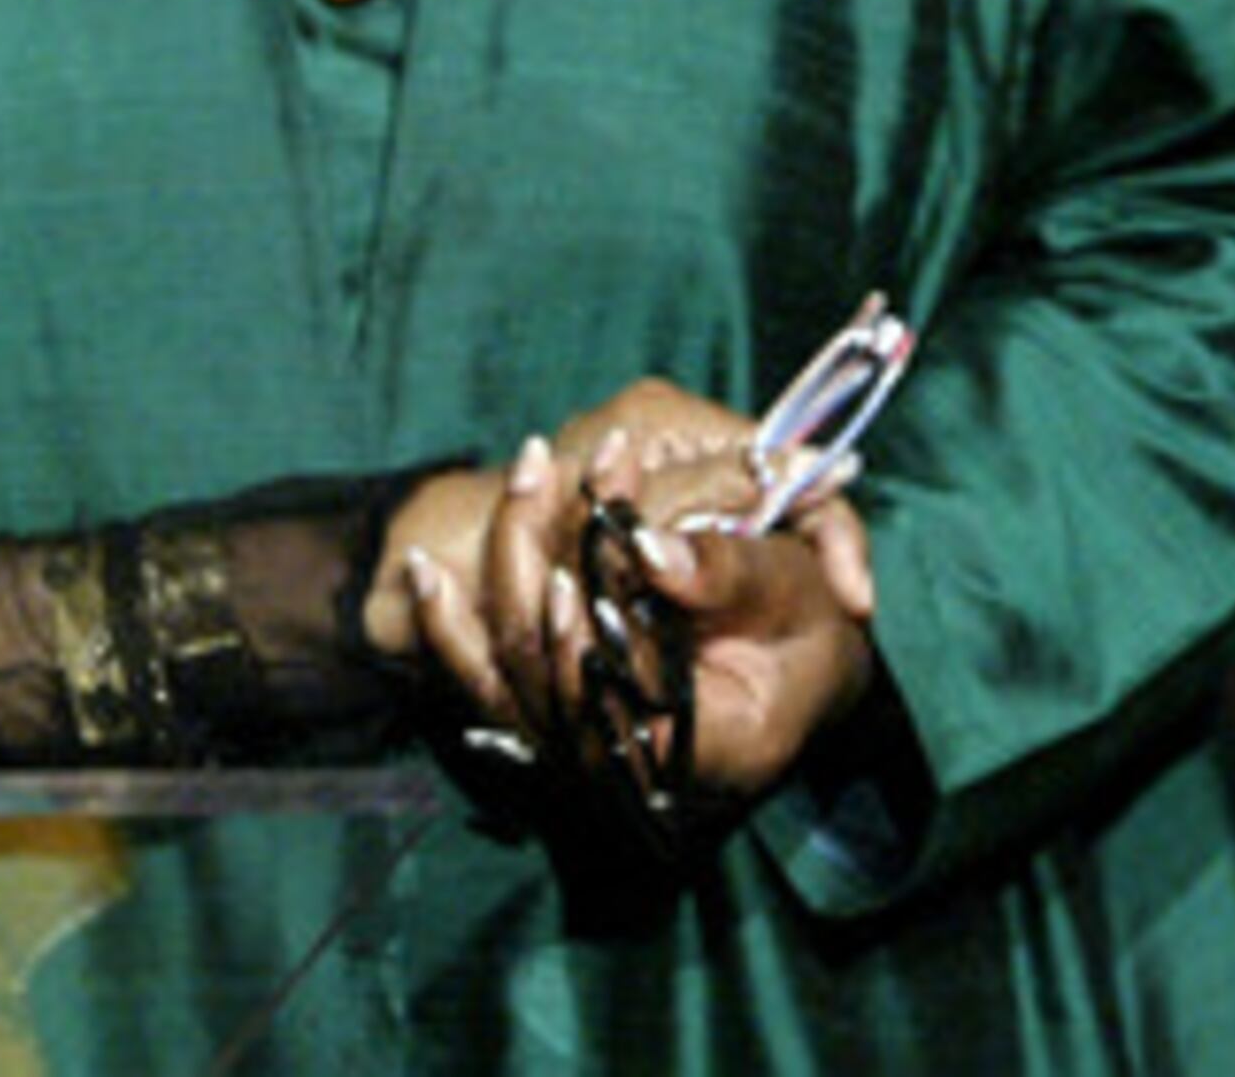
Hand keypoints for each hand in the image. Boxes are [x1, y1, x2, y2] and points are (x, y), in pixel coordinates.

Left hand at [394, 404, 877, 842]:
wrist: (798, 672)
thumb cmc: (811, 631)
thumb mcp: (798, 595)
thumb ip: (727, 572)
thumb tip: (648, 548)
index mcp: (710, 749)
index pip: (624, 705)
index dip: (591, 633)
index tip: (589, 545)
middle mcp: (636, 769)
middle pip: (552, 679)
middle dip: (538, 563)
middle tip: (544, 465)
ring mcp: (587, 747)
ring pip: (512, 674)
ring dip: (501, 566)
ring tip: (517, 474)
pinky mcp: (556, 715)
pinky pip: (487, 681)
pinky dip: (447, 627)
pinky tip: (424, 570)